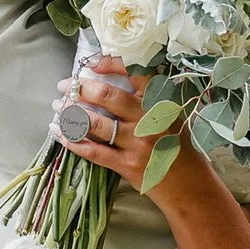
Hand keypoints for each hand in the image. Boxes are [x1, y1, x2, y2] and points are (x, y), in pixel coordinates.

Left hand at [57, 55, 199, 197]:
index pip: (134, 73)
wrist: (190, 185)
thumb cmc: (177, 147)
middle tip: (65, 85)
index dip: (109, 64)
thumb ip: (145, 101)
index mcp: (160, 102)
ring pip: (96, 123)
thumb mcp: (170, 116)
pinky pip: (94, 151)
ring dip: (72, 114)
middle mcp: (148, 119)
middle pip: (107, 96)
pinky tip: (61, 134)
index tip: (90, 63)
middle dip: (80, 88)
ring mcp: (137, 143)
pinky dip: (74, 142)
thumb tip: (107, 86)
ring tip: (59, 107)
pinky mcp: (127, 165)